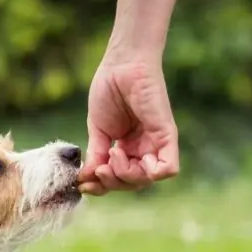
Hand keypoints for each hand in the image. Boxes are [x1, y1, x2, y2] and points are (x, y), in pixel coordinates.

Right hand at [78, 52, 179, 195]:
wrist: (121, 64)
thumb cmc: (109, 90)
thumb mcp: (97, 130)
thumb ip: (96, 156)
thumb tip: (85, 181)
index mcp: (128, 149)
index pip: (118, 179)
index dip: (101, 186)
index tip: (83, 182)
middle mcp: (143, 149)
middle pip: (132, 183)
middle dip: (112, 182)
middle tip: (100, 167)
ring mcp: (155, 143)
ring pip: (147, 180)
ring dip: (125, 175)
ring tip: (112, 153)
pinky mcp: (166, 135)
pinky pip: (168, 169)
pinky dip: (150, 173)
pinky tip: (128, 156)